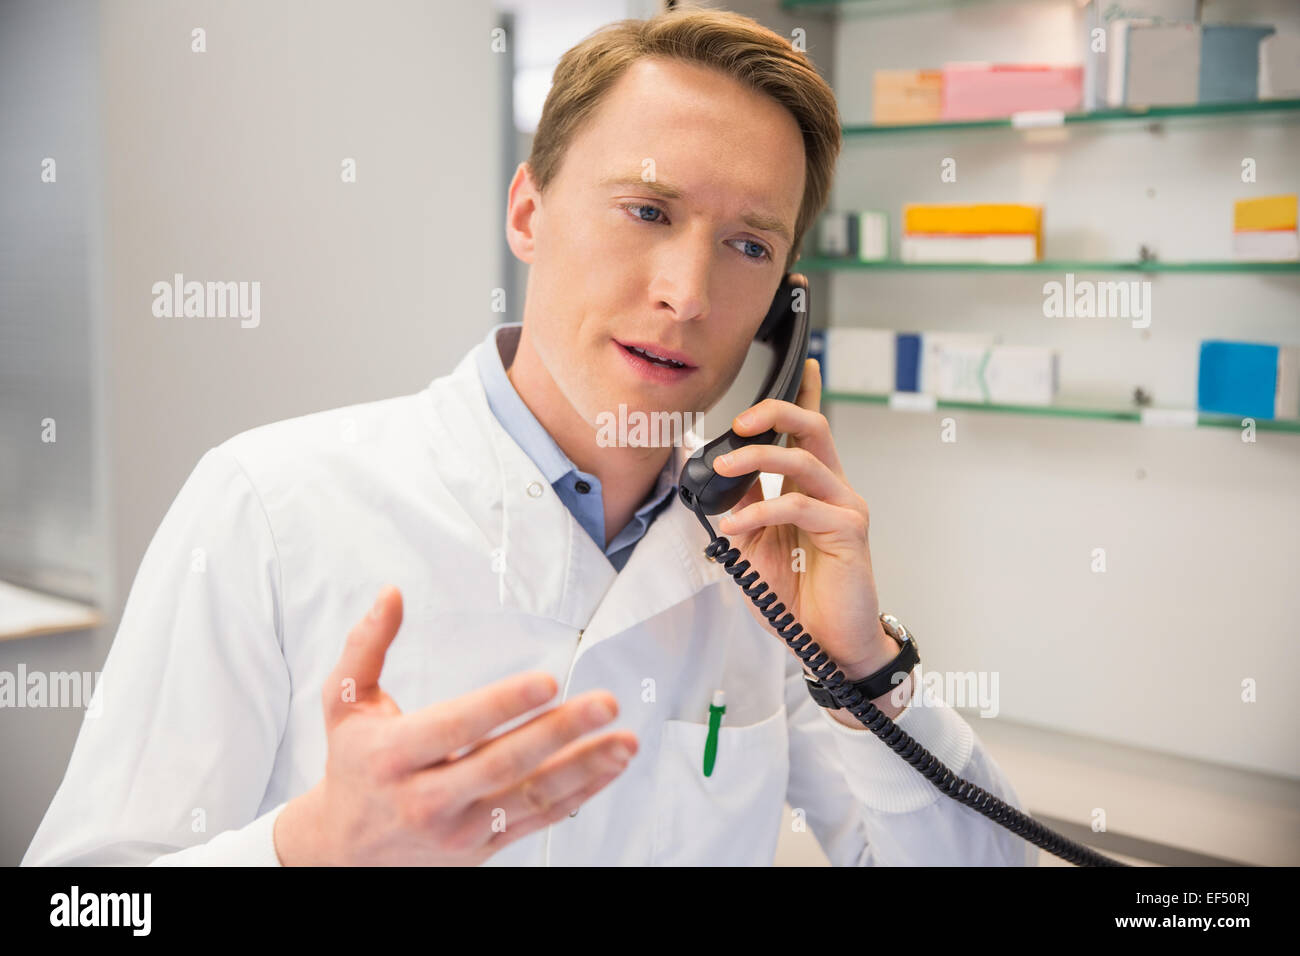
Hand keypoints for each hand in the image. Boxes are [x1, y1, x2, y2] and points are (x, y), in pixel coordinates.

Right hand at [273, 585, 637, 864]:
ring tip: (624, 740)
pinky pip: (539, 819)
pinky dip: (581, 793)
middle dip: (559, 733)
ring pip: (530, 798)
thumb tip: (392, 594)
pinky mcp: (483, 846)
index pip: (455, 727)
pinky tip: (610, 765)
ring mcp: (459, 829)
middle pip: (502, 763)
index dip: (502, 704)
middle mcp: (426, 799)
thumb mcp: (343, 705)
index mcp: (393, 755)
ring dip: (584, 768)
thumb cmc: (353, 766)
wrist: (344, 853)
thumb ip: (366, 647)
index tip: (547, 680)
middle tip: (605, 702)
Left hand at [711, 358, 911, 723]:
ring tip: (723, 467)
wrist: (828, 645)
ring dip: (757, 458)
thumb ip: (747, 510)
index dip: (807, 393)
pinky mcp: (849, 531)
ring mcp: (845, 508)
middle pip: (813, 427)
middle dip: (773, 412)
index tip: (802, 363)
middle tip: (735, 423)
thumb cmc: (799, 597)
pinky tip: (738, 525)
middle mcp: (834, 489)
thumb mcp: (758, 548)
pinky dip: (762, 510)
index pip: (811, 430)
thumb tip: (722, 482)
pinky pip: (800, 505)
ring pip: (804, 459)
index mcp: (813, 487)